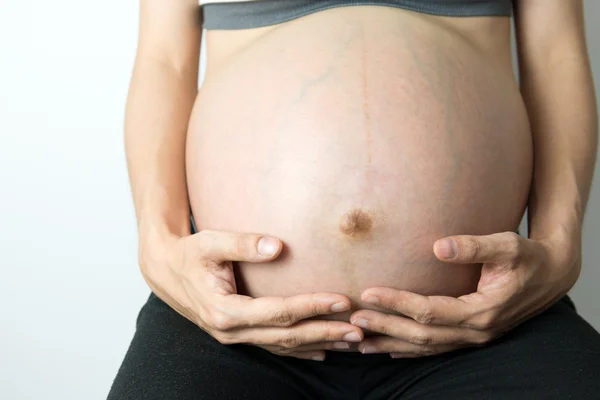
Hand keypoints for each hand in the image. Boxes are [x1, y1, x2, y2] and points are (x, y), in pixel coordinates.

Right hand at [139, 228, 363, 360]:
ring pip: (283, 346)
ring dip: (317, 343)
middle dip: (323, 332)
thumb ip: (244, 244)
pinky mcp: (238, 334)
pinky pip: (273, 346)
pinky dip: (300, 350)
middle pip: (286, 336)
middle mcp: (230, 331)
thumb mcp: (211, 242)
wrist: (165, 270)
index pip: (278, 312)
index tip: (340, 300)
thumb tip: (279, 246)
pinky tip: (322, 351)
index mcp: (225, 310)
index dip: (311, 306)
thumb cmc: (189, 253)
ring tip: (350, 341)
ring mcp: (234, 337)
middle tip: (357, 331)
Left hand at [349, 230, 580, 356]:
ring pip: (424, 348)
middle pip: (421, 335)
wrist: (550, 276)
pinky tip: (386, 349)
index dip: (397, 303)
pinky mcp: (469, 336)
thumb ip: (475, 246)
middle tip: (353, 318)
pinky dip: (407, 351)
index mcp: (482, 311)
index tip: (368, 293)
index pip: (430, 311)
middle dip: (385, 326)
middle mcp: (475, 331)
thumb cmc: (528, 258)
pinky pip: (433, 349)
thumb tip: (439, 247)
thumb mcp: (508, 245)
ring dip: (390, 343)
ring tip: (358, 341)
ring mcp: (472, 338)